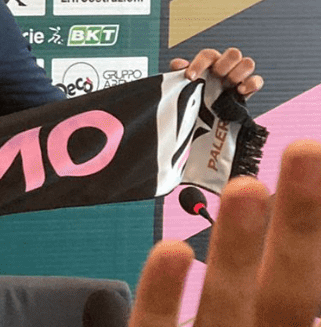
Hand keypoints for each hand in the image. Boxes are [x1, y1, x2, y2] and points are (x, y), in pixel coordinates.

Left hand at [129, 140, 320, 326]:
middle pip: (289, 290)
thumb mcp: (263, 319)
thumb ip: (277, 289)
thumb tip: (274, 204)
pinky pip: (154, 326)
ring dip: (237, 242)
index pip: (303, 284)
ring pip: (226, 299)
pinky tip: (171, 249)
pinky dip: (161, 290)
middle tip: (306, 150)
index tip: (313, 152)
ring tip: (246, 187)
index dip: (307, 227)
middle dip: (299, 225)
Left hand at [170, 47, 262, 96]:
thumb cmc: (193, 93)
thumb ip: (178, 72)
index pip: (208, 55)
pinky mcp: (248, 89)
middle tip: (216, 76)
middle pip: (234, 53)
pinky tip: (240, 91)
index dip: (199, 64)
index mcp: (210, 62)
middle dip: (225, 64)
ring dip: (238, 73)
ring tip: (228, 85)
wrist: (203, 116)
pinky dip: (251, 84)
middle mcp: (226, 66)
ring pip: (248, 63)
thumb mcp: (182, 84)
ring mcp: (239, 77)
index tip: (190, 77)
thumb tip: (179, 64)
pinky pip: (257, 80)